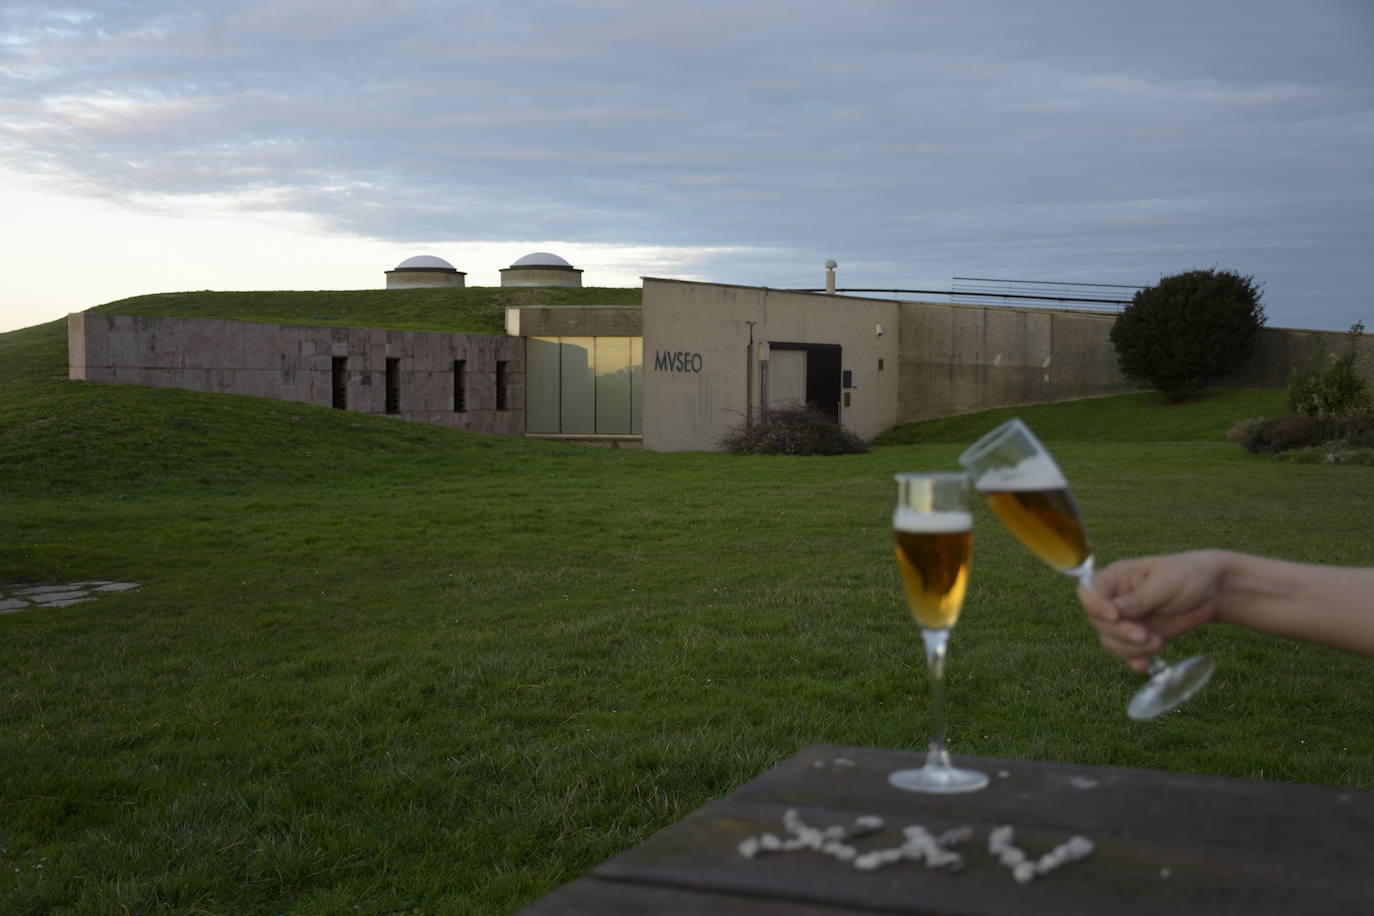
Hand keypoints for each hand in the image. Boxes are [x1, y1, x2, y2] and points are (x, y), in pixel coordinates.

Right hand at [1077, 551, 1226, 672]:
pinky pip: (1125, 652)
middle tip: (1145, 636)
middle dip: (1120, 633)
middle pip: (1098, 621)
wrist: (1213, 592)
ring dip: (1130, 648)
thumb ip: (1139, 598)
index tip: (1115, 616)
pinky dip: (1134, 659)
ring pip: (1109, 640)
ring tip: (1158, 644)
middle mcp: (1115, 599)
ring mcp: (1126, 619)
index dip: (1095, 606)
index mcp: (1115, 578)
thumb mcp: (1164, 583)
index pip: (1089, 592)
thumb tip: (1115, 611)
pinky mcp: (1139, 636)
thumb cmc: (1188, 575)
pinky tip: (1145, 665)